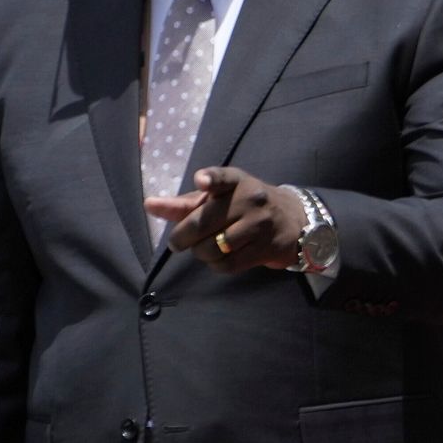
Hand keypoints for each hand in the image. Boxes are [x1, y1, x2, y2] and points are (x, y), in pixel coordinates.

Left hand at [148, 166, 304, 272]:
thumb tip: (149, 205)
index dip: (211, 179)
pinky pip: (230, 264)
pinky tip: (219, 259)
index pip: (222, 177)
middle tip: (178, 243)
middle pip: (203, 224)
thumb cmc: (243, 206)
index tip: (202, 181)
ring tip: (204, 250)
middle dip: (182, 238)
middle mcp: (251, 199)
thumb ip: (183, 204)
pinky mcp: (268, 247)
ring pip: (214, 248)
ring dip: (202, 253)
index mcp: (236, 181)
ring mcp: (261, 224)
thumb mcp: (217, 198)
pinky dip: (217, 265)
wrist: (293, 220)